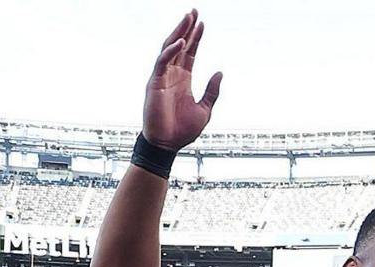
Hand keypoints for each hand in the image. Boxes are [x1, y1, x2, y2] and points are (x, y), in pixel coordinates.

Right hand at [141, 10, 221, 149]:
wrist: (167, 145)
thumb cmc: (182, 130)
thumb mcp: (204, 109)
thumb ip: (212, 91)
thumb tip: (220, 72)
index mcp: (183, 79)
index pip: (190, 53)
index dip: (196, 37)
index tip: (202, 23)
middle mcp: (172, 75)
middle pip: (179, 45)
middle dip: (187, 28)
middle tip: (194, 11)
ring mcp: (162, 77)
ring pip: (169, 48)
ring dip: (178, 33)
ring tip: (188, 18)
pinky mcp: (154, 83)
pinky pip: (162, 63)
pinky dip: (171, 52)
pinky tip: (181, 42)